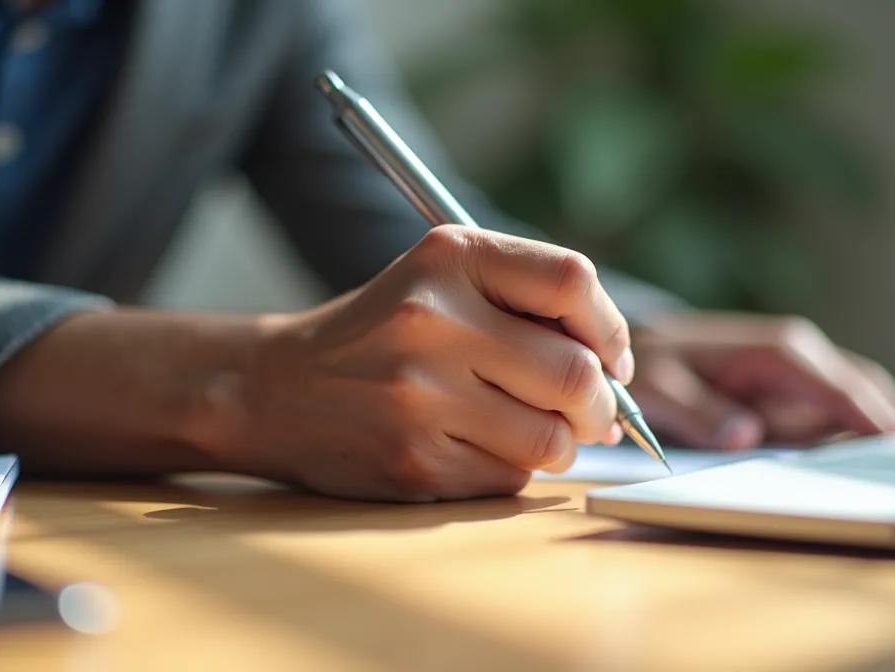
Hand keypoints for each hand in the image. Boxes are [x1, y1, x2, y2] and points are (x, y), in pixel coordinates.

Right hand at [213, 226, 632, 501]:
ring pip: (551, 439)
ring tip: (532, 433)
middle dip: (602, 405)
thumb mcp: (439, 281)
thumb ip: (526, 303)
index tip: (613, 359)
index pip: (572, 280)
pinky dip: (512, 472)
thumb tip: (619, 374)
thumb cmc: (381, 334)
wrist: (275, 390)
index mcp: (448, 258)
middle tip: (594, 415)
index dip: (611, 328)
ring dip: (560, 445)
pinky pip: (509, 479)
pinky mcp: (412, 462)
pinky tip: (475, 451)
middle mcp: (432, 320)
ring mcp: (419, 397)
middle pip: (576, 373)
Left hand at [626, 314, 894, 450]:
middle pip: (867, 391)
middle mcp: (801, 354)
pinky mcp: (797, 386)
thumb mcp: (659, 390)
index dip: (879, 421)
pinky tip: (877, 458)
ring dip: (885, 427)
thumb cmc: (650, 368)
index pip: (843, 391)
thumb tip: (746, 436)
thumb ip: (699, 413)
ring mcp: (803, 369)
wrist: (641, 347)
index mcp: (779, 352)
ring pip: (859, 399)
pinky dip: (860, 429)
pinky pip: (838, 409)